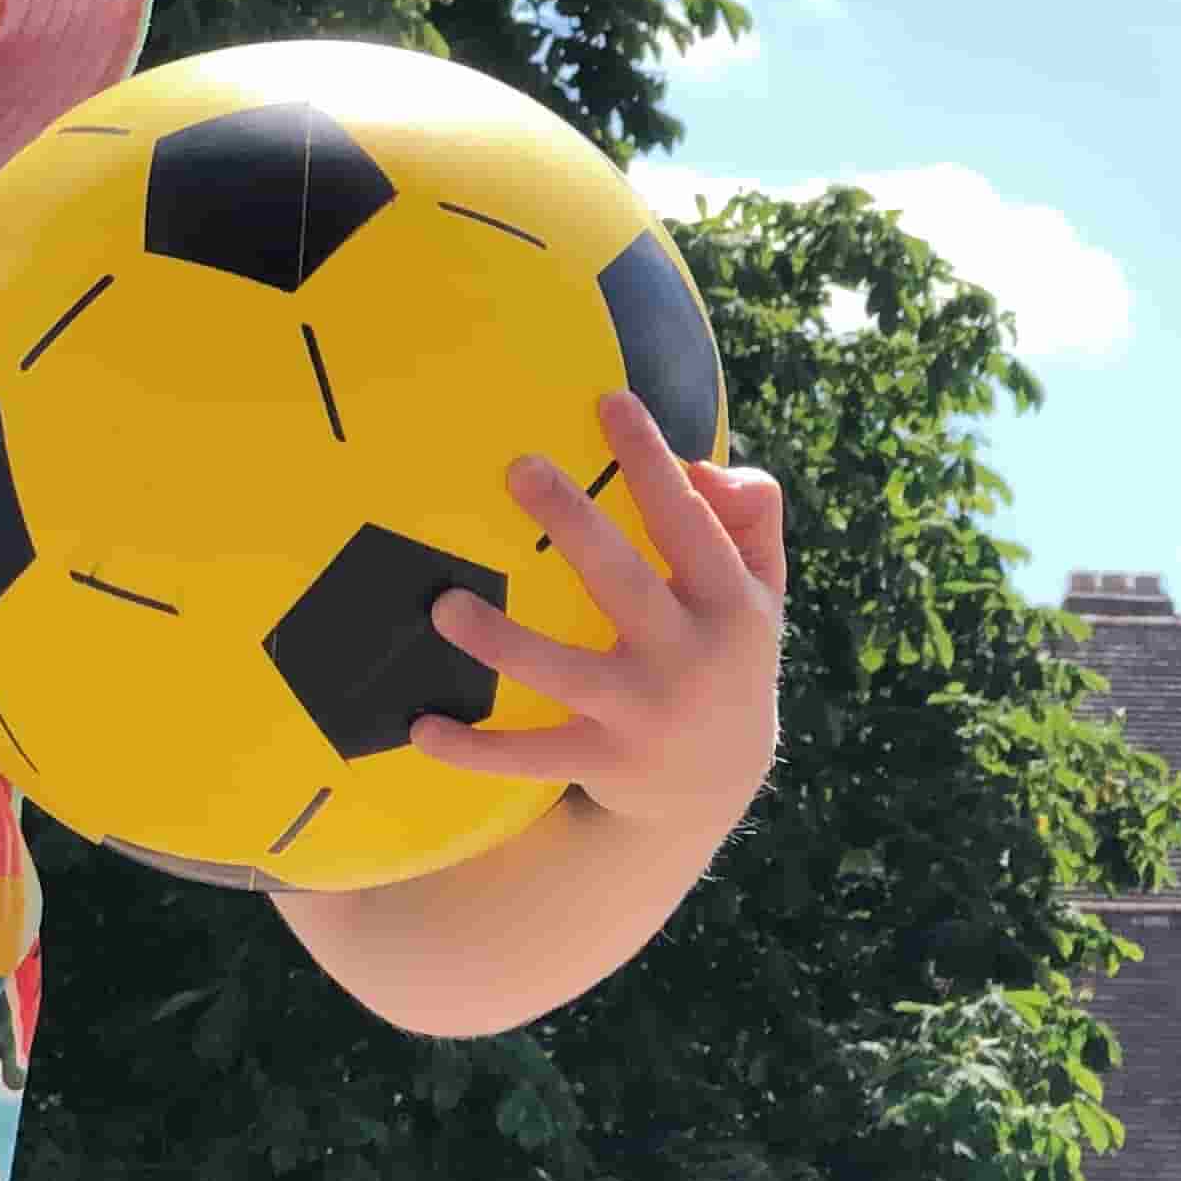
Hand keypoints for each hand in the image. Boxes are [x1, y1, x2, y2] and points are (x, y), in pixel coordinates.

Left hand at [409, 390, 787, 840]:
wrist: (721, 779)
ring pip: (561, 672)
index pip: (688, 520)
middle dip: (573, 522)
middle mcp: (689, 655)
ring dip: (500, 641)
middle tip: (518, 468)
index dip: (651, 462)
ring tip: (444, 604)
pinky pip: (529, 755)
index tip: (609, 400)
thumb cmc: (724, 653)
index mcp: (729, 603)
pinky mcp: (601, 761)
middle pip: (622, 580)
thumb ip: (749, 518)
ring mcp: (642, 713)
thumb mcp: (760, 589)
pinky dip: (474, 749)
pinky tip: (420, 728)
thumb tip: (704, 465)